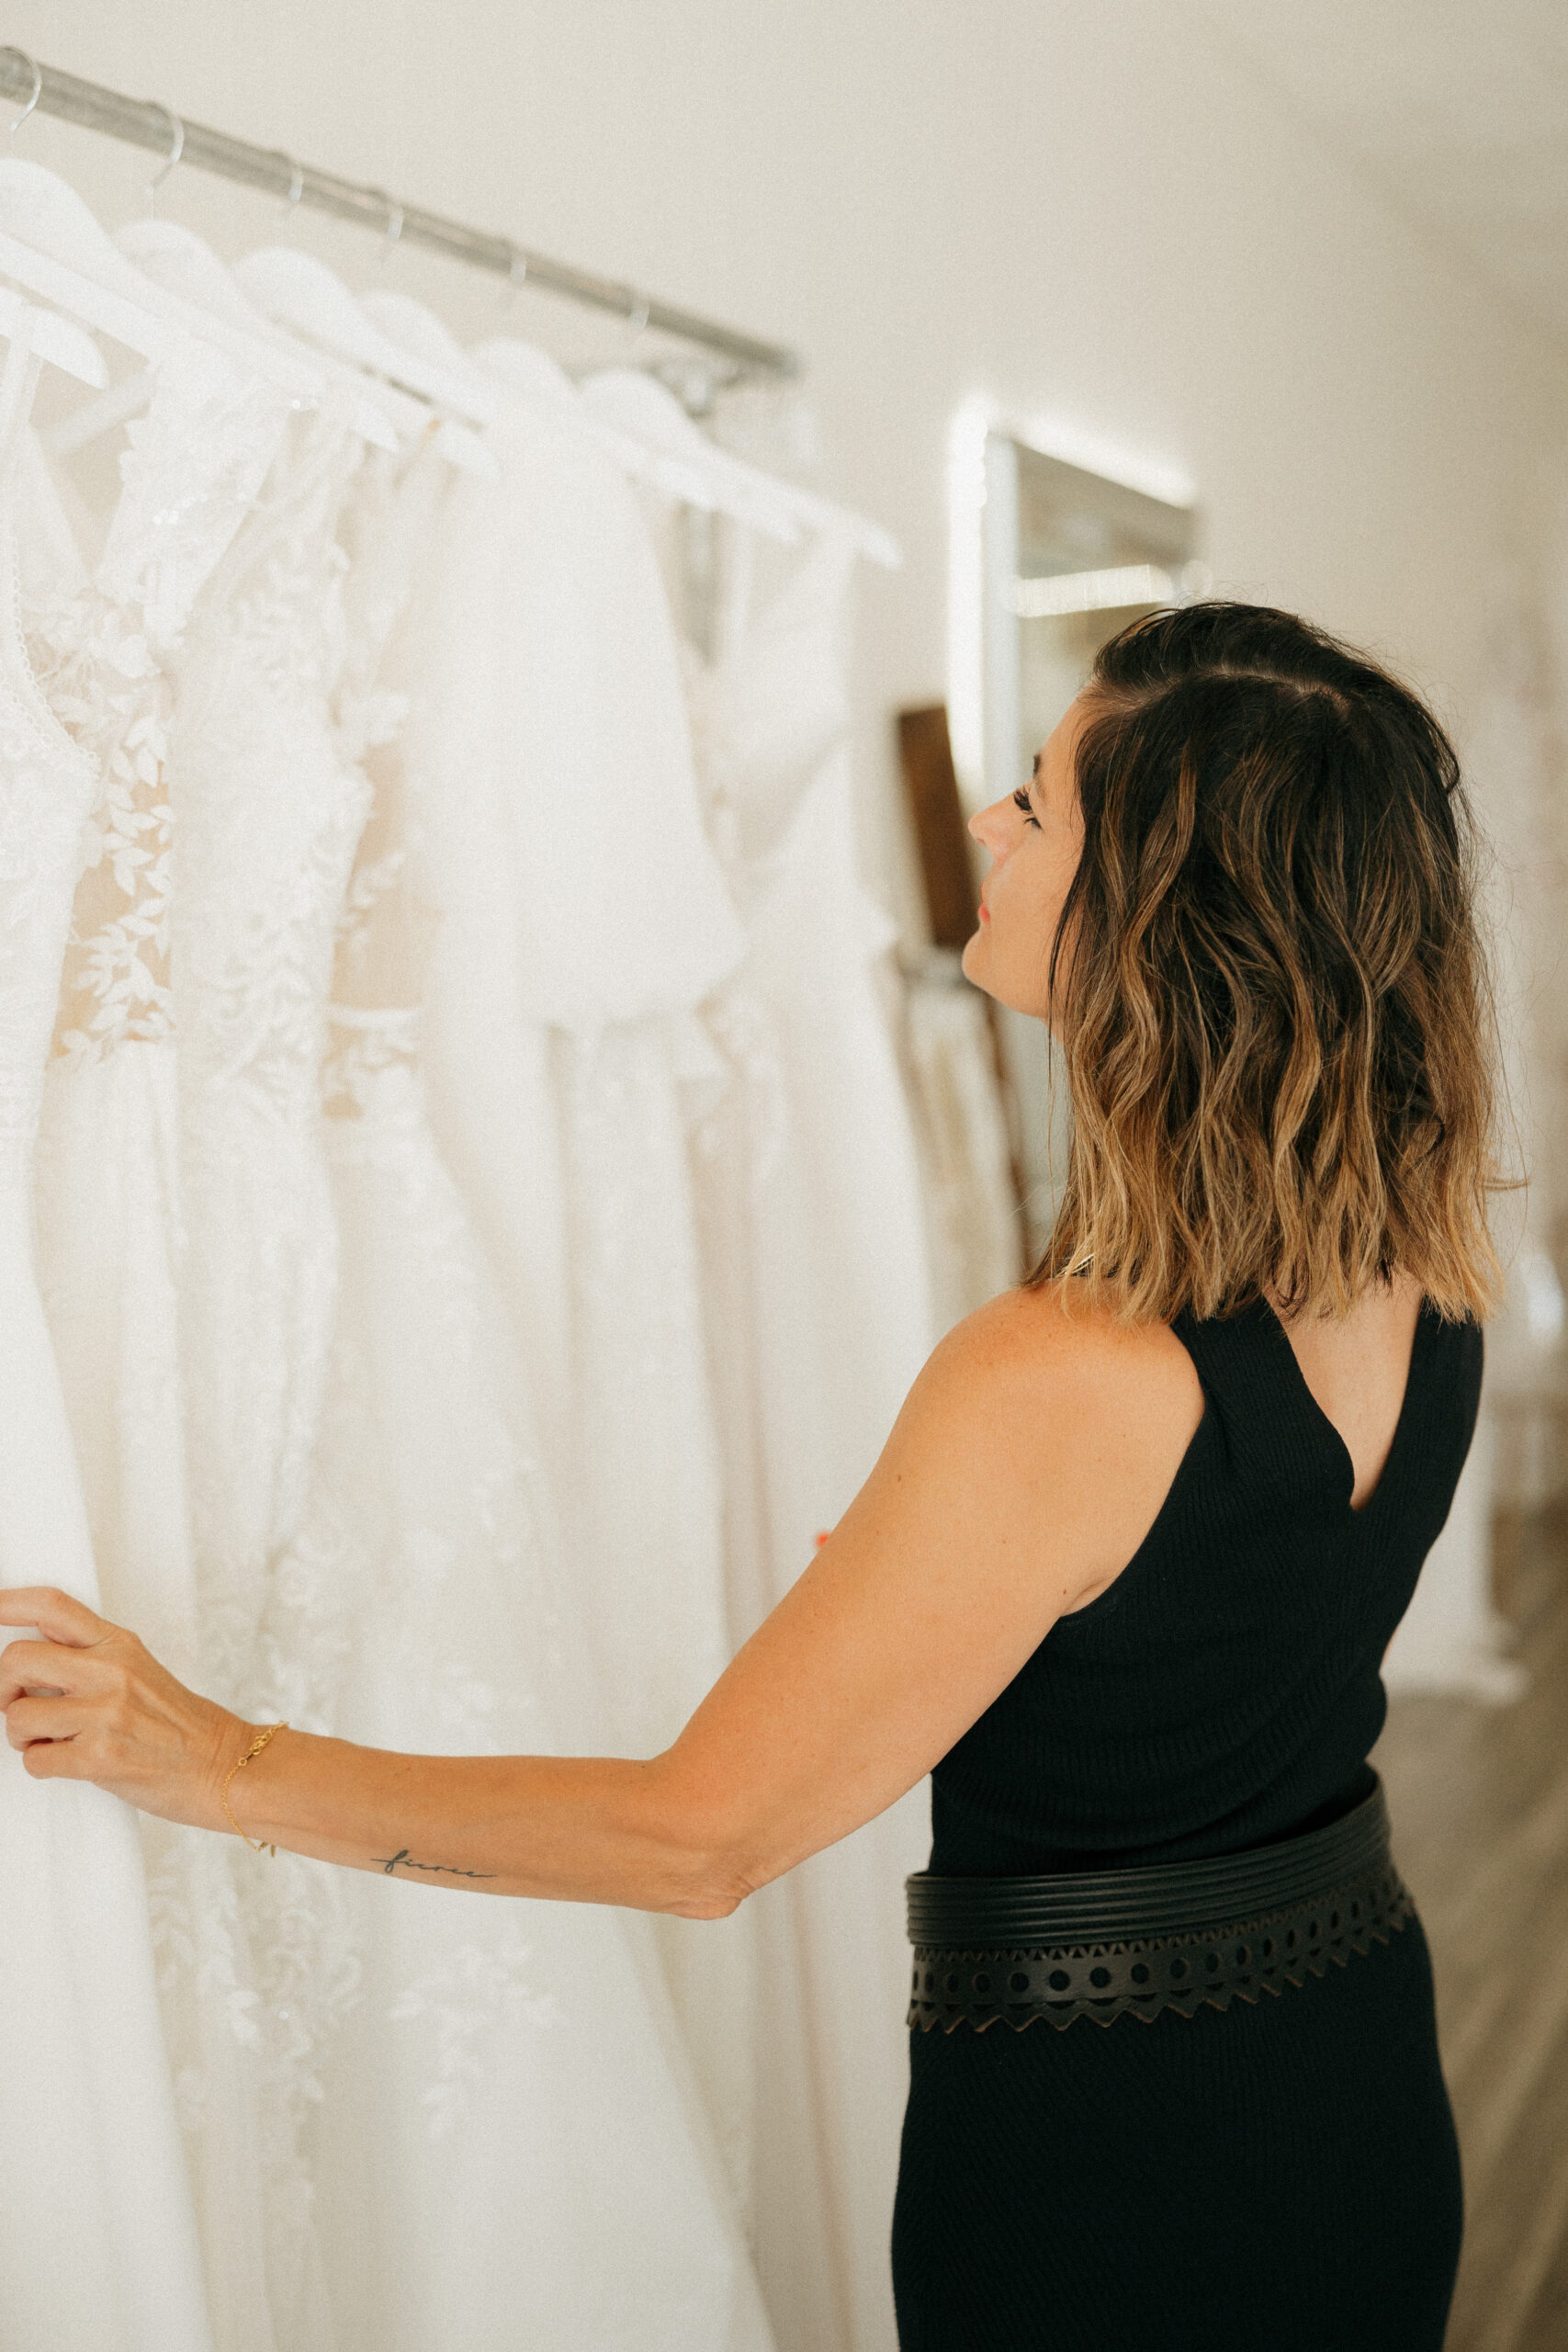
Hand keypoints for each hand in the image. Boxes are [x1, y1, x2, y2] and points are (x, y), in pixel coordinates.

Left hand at [0, 1586, 243, 1830]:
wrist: (219, 1763)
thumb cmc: (176, 1722)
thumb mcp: (136, 1667)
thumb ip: (87, 1653)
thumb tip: (29, 1649)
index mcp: (118, 1644)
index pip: (51, 1607)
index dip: (7, 1603)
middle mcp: (111, 1672)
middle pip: (17, 1660)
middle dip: (4, 1689)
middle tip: (18, 1703)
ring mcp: (106, 1714)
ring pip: (17, 1716)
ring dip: (23, 1736)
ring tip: (51, 1740)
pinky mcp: (100, 1758)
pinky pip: (35, 1761)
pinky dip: (42, 1765)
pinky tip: (68, 1761)